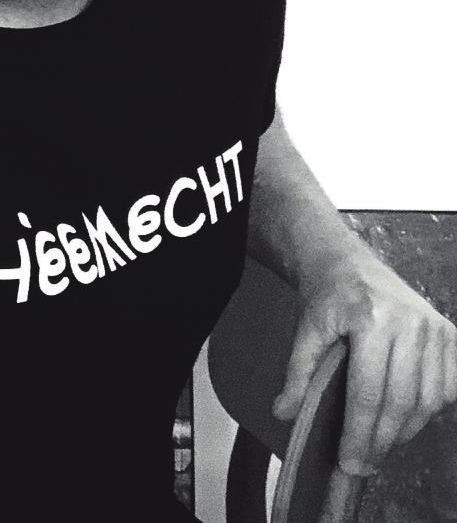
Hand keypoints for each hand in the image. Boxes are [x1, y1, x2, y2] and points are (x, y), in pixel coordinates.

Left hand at [271, 250, 456, 475]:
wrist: (347, 261)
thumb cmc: (327, 295)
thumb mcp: (306, 328)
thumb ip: (297, 372)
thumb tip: (283, 411)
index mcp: (371, 319)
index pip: (368, 392)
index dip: (359, 433)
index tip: (350, 460)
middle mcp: (409, 323)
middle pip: (401, 401)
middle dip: (381, 440)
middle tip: (363, 463)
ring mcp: (434, 327)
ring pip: (429, 399)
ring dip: (406, 430)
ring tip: (381, 444)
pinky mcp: (450, 334)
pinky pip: (449, 386)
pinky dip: (431, 409)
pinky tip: (406, 418)